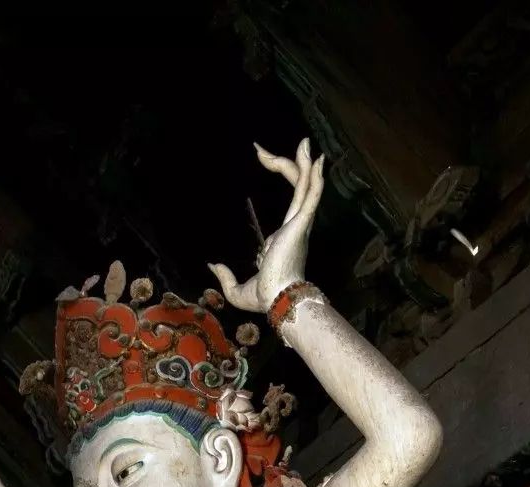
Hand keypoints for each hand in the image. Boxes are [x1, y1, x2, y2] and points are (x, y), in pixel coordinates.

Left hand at [209, 139, 324, 314]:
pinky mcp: (301, 223)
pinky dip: (316, 178)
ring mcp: (300, 223)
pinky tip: (317, 160)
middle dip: (284, 163)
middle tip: (263, 149)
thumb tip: (212, 265)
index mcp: (285, 236)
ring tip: (303, 142)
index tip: (263, 160)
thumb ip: (225, 276)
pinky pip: (311, 194)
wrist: (278, 302)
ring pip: (306, 185)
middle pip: (296, 186)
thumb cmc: (264, 298)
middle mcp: (296, 226)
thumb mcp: (237, 288)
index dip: (279, 179)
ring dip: (304, 163)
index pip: (290, 199)